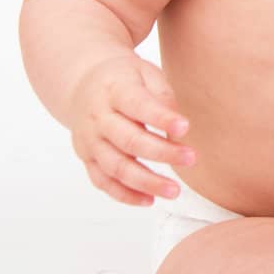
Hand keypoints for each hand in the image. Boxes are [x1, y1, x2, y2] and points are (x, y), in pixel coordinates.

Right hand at [68, 54, 195, 205]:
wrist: (82, 82)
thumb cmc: (124, 78)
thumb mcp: (145, 73)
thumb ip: (162, 96)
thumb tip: (179, 127)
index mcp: (114, 90)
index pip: (137, 105)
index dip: (161, 118)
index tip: (186, 127)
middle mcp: (97, 117)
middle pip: (128, 140)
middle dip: (161, 153)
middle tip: (191, 158)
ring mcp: (89, 140)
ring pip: (115, 166)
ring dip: (145, 181)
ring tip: (174, 191)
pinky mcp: (86, 158)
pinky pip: (102, 181)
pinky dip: (124, 194)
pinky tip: (149, 200)